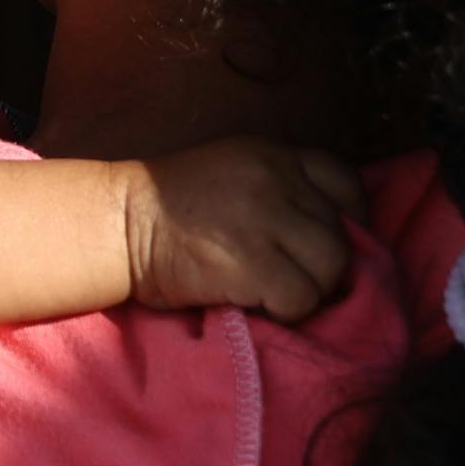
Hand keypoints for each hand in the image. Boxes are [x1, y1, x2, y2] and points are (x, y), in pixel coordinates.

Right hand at [120, 138, 364, 323]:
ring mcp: (264, 218)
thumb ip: (279, 190)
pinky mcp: (252, 261)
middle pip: (341, 234)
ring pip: (330, 268)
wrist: (115, 224)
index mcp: (270, 154)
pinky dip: (287, 310)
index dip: (349, 218)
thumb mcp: (230, 173)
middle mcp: (274, 179)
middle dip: (323, 264)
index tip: (323, 243)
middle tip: (290, 277)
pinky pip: (302, 298)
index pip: (344, 182)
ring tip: (274, 292)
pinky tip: (256, 302)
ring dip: (309, 290)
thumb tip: (337, 236)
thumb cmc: (169, 210)